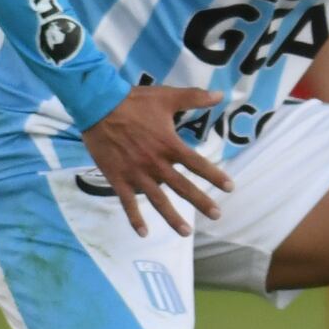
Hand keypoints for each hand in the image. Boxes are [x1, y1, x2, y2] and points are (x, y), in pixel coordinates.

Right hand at [81, 82, 231, 239]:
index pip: (197, 163)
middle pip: (183, 187)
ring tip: (186, 232)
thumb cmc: (133, 101)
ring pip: (158, 200)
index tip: (230, 187)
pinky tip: (144, 233)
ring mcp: (136, 173)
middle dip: (201, 202)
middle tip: (216, 215)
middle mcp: (156, 163)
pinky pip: (128, 202)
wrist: (98, 106)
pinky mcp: (118, 178)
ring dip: (172, 217)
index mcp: (169, 145)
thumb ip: (194, 97)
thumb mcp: (166, 97)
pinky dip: (135, 219)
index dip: (214, 175)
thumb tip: (220, 95)